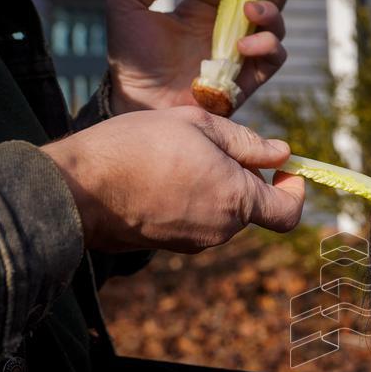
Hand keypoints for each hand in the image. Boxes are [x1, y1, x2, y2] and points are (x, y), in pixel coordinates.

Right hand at [43, 107, 304, 251]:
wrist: (76, 190)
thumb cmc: (135, 148)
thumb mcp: (196, 125)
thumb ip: (246, 142)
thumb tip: (281, 153)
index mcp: (236, 200)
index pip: (289, 213)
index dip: (295, 191)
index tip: (284, 169)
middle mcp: (222, 229)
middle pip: (252, 206)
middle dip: (243, 176)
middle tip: (209, 143)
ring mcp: (195, 242)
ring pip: (223, 211)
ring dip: (214, 185)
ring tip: (175, 155)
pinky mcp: (171, 246)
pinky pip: (196, 220)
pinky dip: (192, 198)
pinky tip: (159, 175)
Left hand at [105, 0, 291, 114]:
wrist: (139, 101)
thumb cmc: (131, 58)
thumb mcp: (126, 5)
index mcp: (201, 8)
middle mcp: (225, 29)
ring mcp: (239, 54)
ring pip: (275, 27)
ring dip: (271, 13)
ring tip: (250, 11)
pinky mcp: (247, 80)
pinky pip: (273, 59)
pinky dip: (266, 47)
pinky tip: (241, 46)